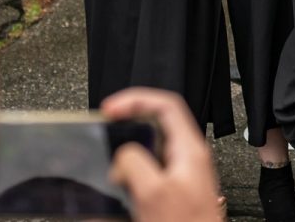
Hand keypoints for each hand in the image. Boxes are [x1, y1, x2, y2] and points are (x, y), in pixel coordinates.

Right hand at [102, 87, 223, 221]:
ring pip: (148, 151)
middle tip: (105, 130)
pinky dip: (128, 176)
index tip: (110, 109)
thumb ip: (135, 164)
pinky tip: (115, 187)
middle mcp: (187, 159)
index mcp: (189, 150)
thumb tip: (123, 154)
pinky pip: (145, 175)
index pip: (166, 106)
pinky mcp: (170, 195)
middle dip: (127, 126)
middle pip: (156, 126)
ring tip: (107, 162)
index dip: (136, 100)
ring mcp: (179, 176)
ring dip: (125, 154)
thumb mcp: (153, 192)